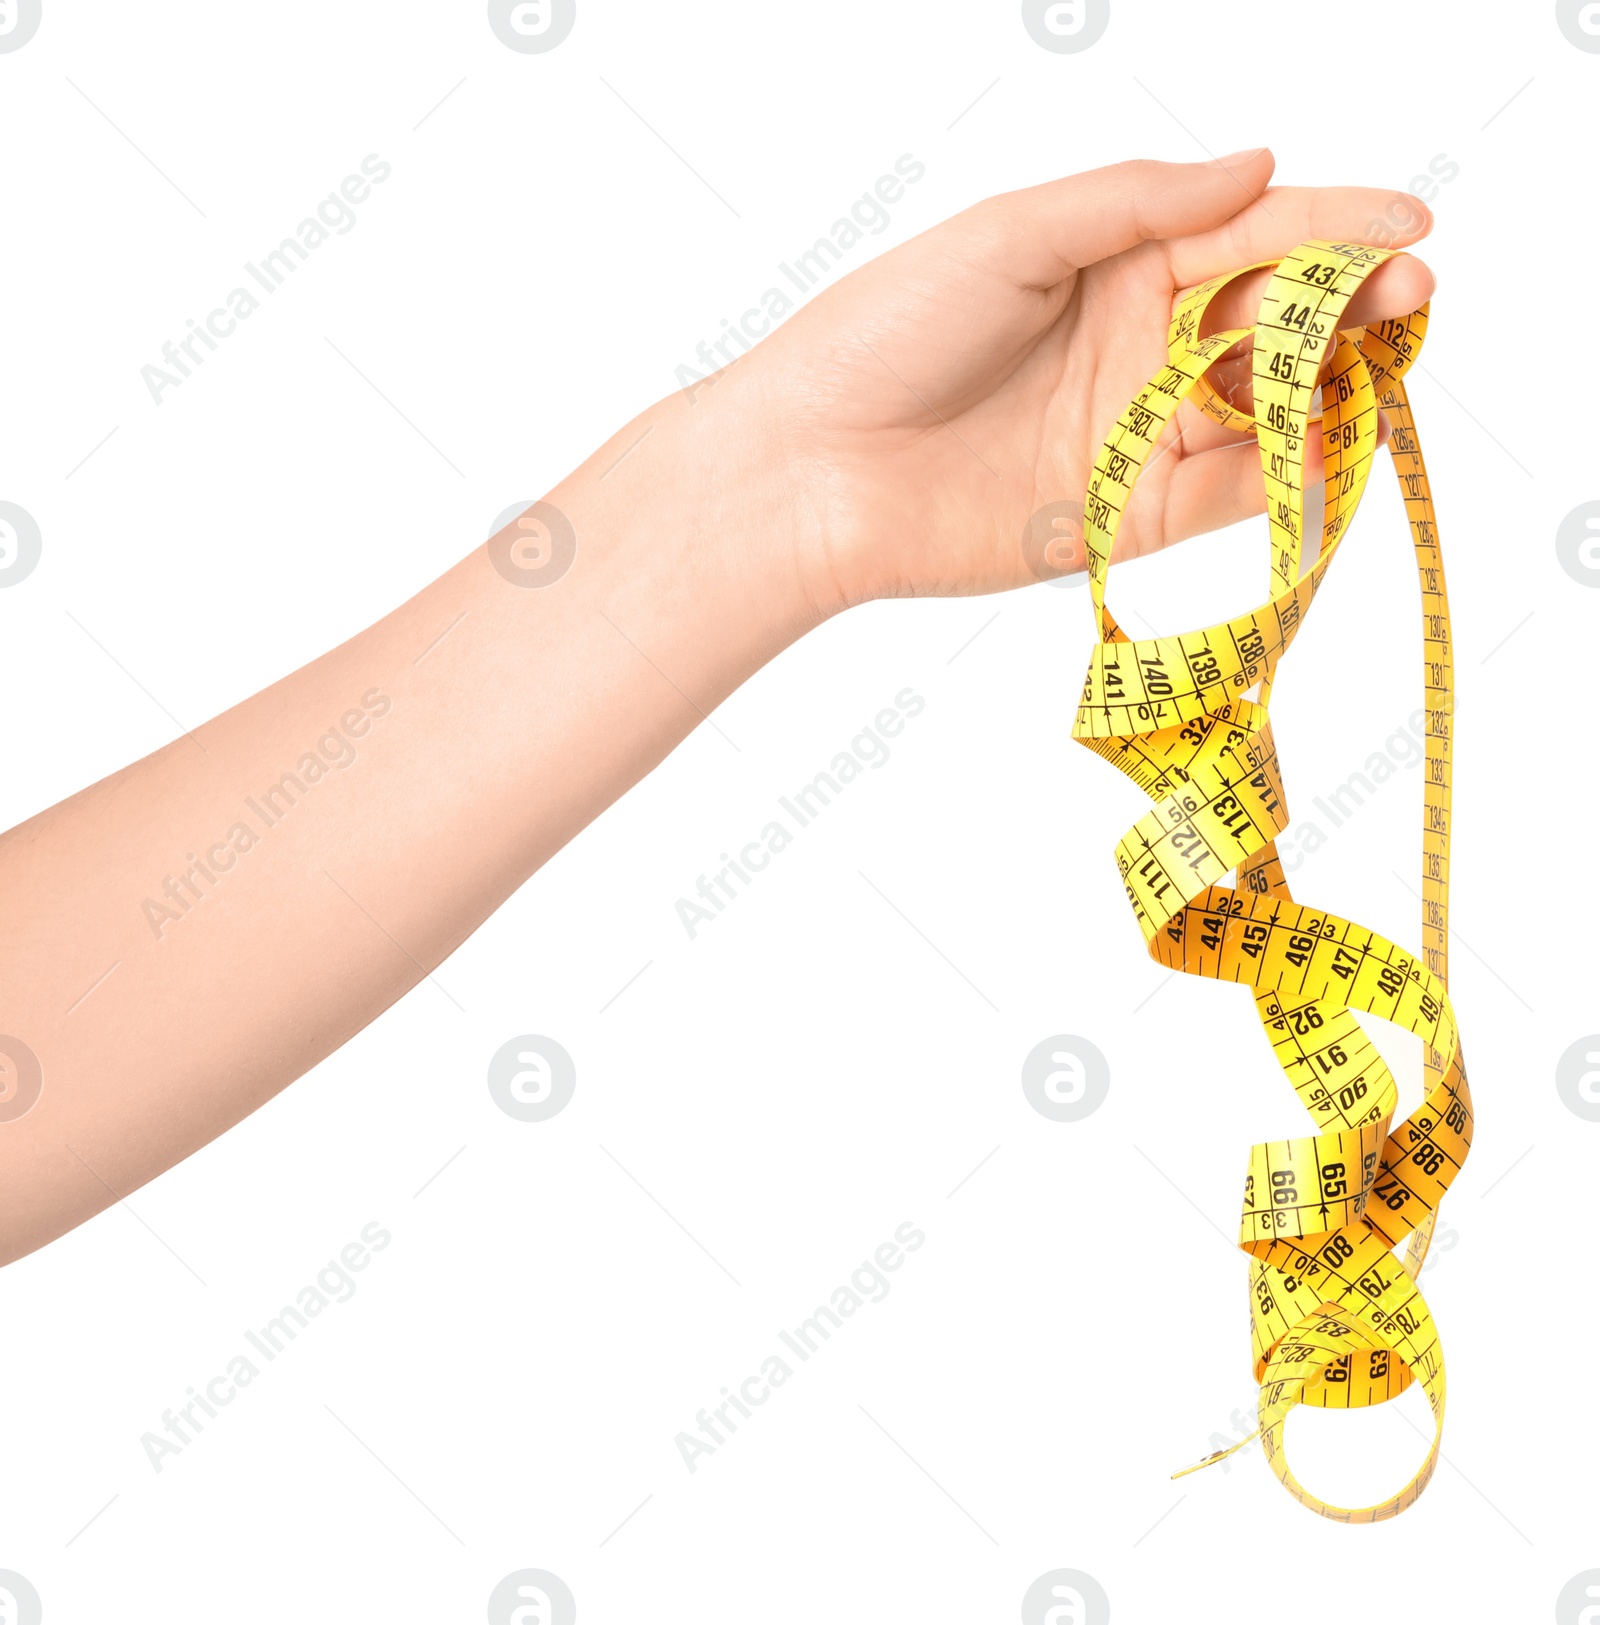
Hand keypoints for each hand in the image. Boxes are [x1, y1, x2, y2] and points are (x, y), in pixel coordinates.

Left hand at [726, 150, 1433, 612]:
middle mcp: (1135, 347)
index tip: (1410, 225)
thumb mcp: (1013, 234)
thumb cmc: (890, 332)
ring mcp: (1134, 435)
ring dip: (1328, 388)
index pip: (1246, 237)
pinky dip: (1283, 476)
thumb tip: (1259, 163)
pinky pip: (1224, 495)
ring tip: (1382, 365)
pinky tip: (1327, 446)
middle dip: (1348, 306)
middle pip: (1271, 323)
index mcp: (1113, 264)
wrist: (813, 471)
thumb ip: (1136, 203)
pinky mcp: (1123, 520)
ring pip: (1262, 409)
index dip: (1331, 227)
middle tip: (1411, 296)